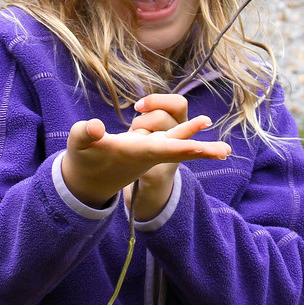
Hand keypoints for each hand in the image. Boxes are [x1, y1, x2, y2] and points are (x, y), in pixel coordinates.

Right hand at [61, 92, 229, 212]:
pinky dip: (188, 133)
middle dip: (201, 151)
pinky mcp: (151, 145)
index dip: (180, 145)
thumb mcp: (78, 145)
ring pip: (180, 144)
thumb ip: (85, 134)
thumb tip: (94, 127)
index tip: (200, 146)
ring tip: (225, 148)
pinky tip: (203, 124)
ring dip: (200, 143)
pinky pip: (174, 139)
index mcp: (133, 153)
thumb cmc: (83, 159)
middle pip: (179, 151)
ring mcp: (152, 150)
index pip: (160, 148)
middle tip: (225, 152)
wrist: (89, 180)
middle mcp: (147, 153)